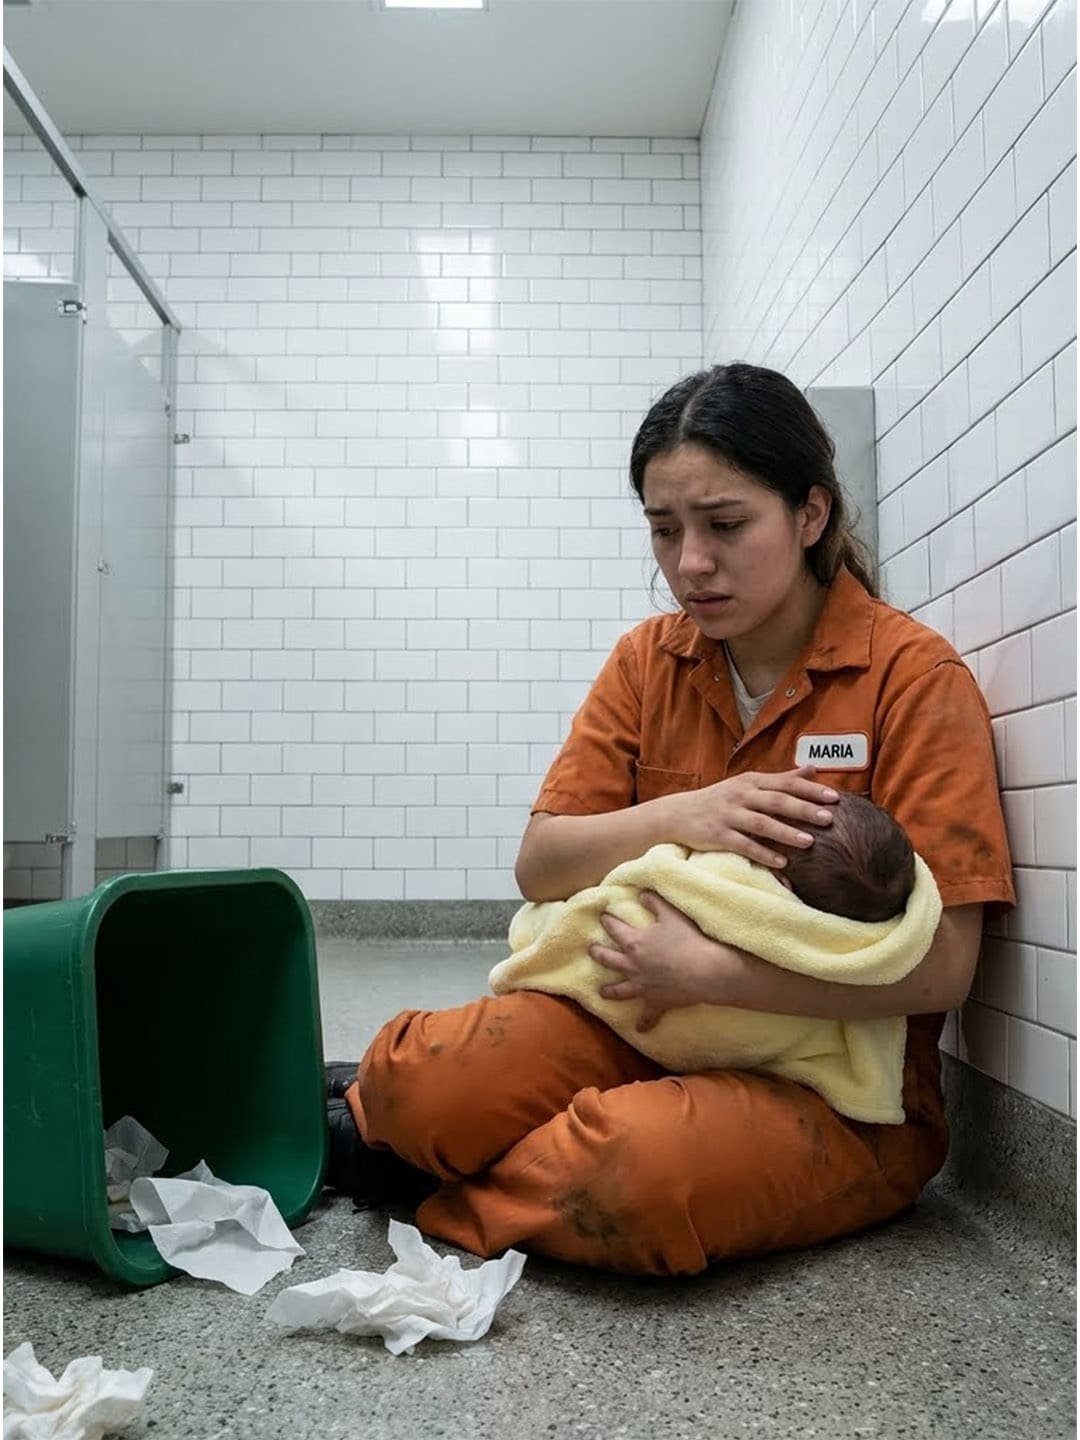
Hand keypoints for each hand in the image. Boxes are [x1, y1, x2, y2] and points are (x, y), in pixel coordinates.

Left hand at [589, 891, 736, 1031]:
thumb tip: (642, 893)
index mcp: (634, 942)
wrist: (705, 971)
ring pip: (620, 990)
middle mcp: (633, 966)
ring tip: (601, 992)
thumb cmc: (688, 939)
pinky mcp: (656, 1002)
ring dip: (610, 991)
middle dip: (598, 954)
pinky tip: (640, 1029)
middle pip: (609, 960)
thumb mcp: (671, 914)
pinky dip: (644, 1023)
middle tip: (591, 950)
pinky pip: (648, 1015)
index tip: (602, 916)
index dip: (608, 921)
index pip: (615, 929)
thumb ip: (655, 902)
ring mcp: (643, 986)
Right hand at [662, 765, 838, 869]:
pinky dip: (763, 854)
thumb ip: (781, 779)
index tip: (835, 797)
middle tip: (829, 819)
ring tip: (810, 842)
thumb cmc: (720, 800)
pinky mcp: (717, 835)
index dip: (811, 791)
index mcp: (751, 781)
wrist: (678, 813)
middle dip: (804, 810)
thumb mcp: (748, 784)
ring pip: (761, 823)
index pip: (786, 784)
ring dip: (786, 833)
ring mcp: (728, 815)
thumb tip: (812, 769)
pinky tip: (782, 863)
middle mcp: (740, 795)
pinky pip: (743, 845)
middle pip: (777, 802)